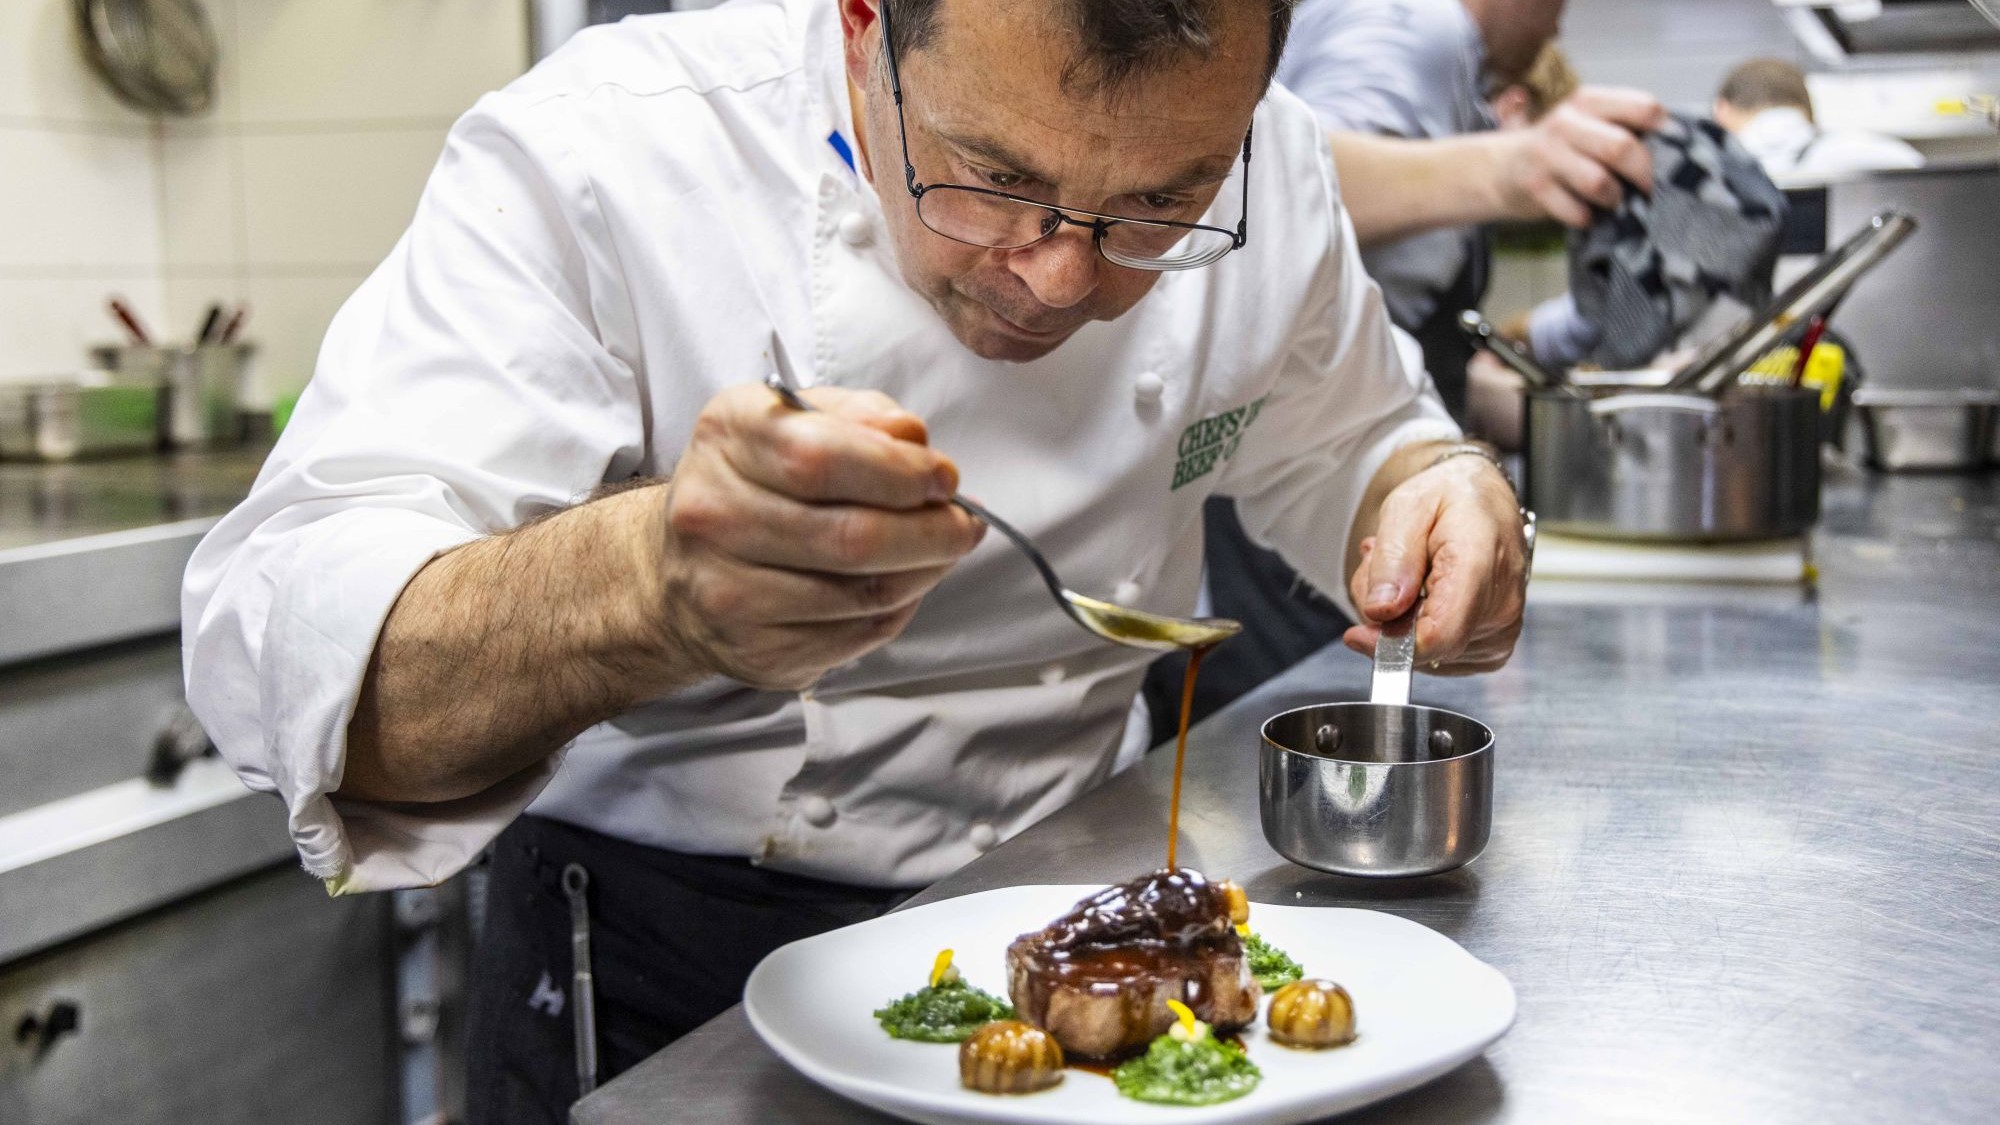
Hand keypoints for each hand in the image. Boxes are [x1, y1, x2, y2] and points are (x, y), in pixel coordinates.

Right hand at [651, 384, 984, 689]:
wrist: (677, 571)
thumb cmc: (755, 482)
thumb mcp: (797, 420)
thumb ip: (861, 416)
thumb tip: (915, 442)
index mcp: (726, 438)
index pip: (822, 459)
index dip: (901, 473)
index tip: (944, 478)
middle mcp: (713, 515)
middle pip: (851, 538)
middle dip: (931, 533)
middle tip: (964, 524)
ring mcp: (728, 592)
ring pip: (863, 595)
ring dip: (924, 573)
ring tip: (940, 552)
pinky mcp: (755, 651)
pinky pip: (855, 636)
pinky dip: (896, 610)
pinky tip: (899, 585)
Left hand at [1343, 455, 1527, 674]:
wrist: (1486, 501)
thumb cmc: (1451, 498)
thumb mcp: (1407, 507)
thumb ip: (1393, 559)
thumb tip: (1380, 612)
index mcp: (1481, 566)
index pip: (1438, 635)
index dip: (1389, 644)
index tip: (1357, 633)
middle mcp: (1501, 606)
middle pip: (1422, 646)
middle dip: (1388, 616)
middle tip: (1384, 568)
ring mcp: (1501, 631)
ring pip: (1425, 656)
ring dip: (1401, 621)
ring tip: (1407, 574)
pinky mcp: (1494, 646)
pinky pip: (1438, 657)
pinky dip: (1418, 629)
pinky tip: (1420, 593)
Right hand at [1492, 86, 1665, 227]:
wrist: (1500, 167)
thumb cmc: (1560, 149)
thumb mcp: (1587, 125)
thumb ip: (1622, 127)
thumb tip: (1676, 149)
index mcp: (1588, 100)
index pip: (1643, 108)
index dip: (1665, 133)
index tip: (1670, 153)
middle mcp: (1566, 121)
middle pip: (1623, 147)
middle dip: (1644, 175)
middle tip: (1650, 190)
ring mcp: (1547, 154)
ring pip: (1599, 182)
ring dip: (1613, 198)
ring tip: (1612, 200)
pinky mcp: (1534, 186)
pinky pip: (1576, 210)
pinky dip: (1587, 217)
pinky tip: (1585, 213)